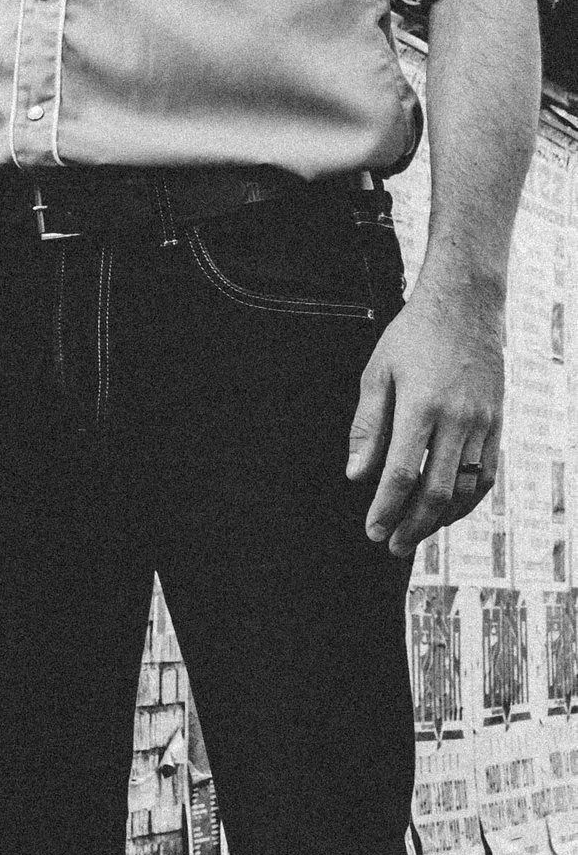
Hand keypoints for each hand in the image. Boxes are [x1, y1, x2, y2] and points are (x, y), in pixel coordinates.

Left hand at [346, 283, 504, 557]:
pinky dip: (468, 500)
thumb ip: (368, 426)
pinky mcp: (498, 424)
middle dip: (413, 525)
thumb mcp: (376, 373)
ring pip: (467, 489)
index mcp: (422, 406)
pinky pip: (486, 474)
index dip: (386, 508)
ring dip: (441, 519)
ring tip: (415, 534)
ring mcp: (484, 424)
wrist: (465, 308)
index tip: (372, 530)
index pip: (402, 473)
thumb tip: (356, 475)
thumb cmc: (411, 337)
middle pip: (438, 491)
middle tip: (391, 546)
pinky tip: (448, 511)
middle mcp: (458, 420)